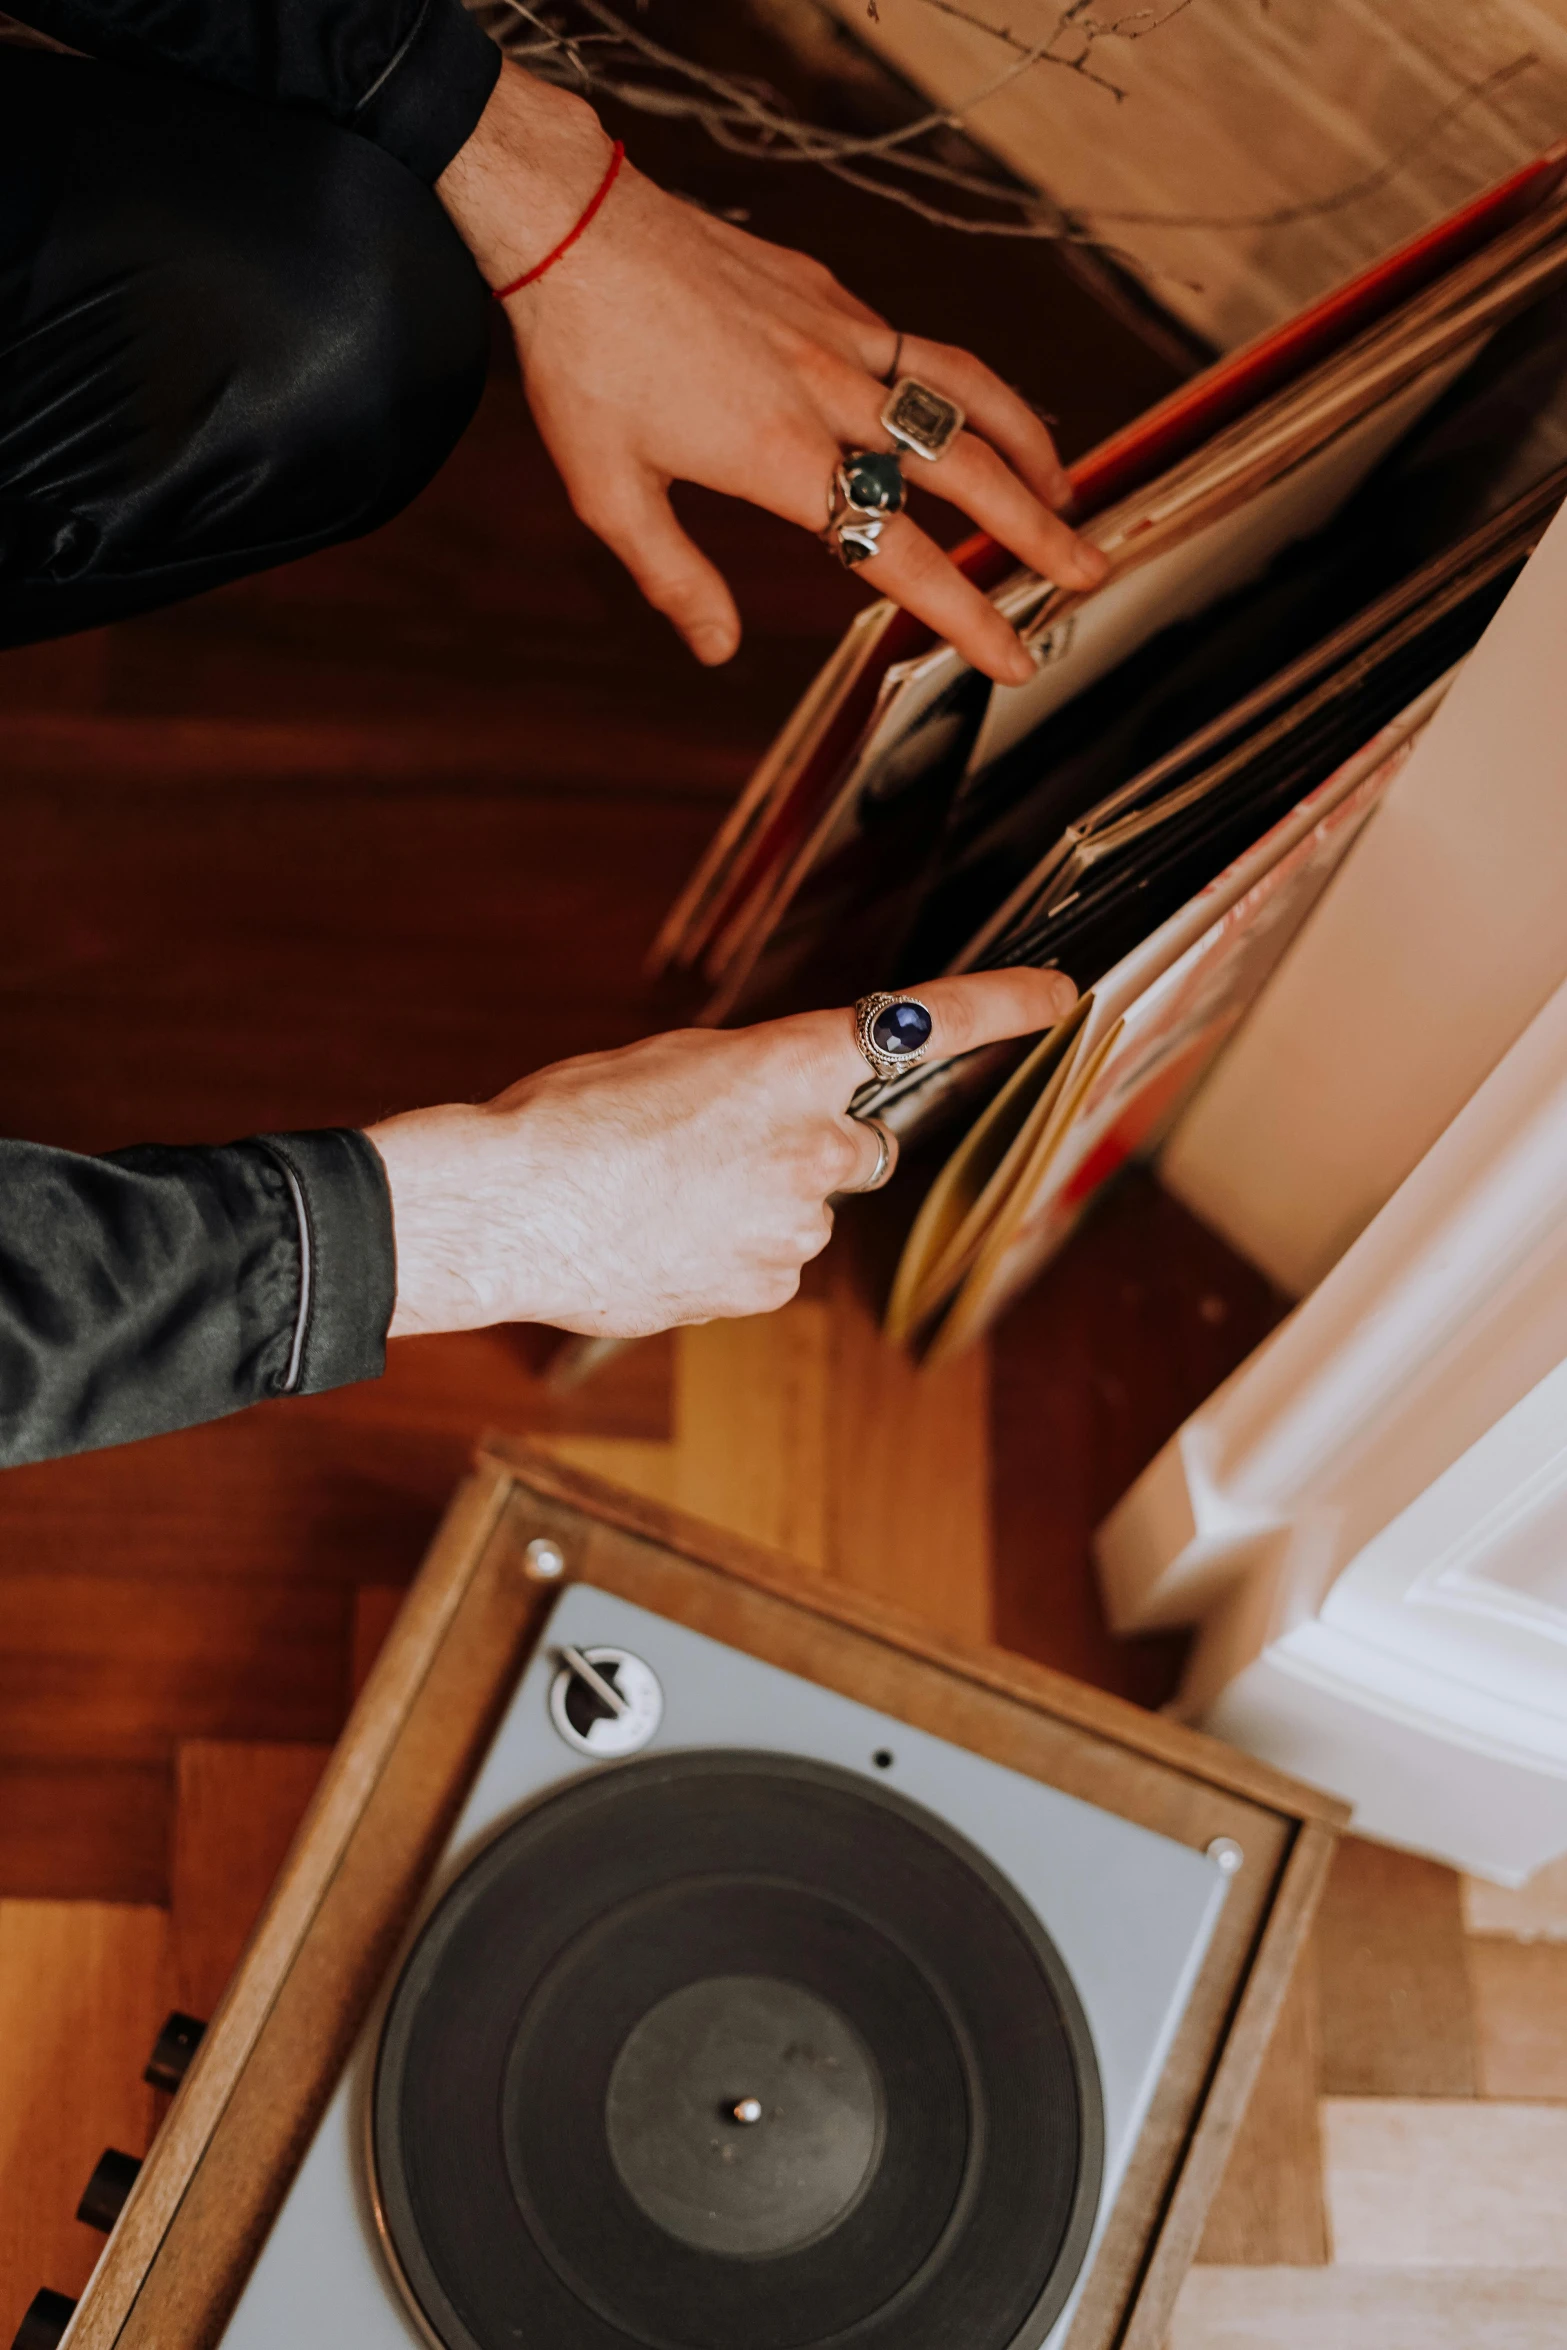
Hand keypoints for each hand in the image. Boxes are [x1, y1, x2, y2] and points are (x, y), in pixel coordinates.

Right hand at [367, 968, 1076, 1338]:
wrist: (508, 1210)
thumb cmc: (567, 1122)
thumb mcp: (665, 1065)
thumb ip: (745, 1082)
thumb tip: (769, 1116)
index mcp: (787, 1064)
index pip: (922, 1024)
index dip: (1000, 1007)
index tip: (1057, 997)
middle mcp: (811, 1144)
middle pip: (858, 1150)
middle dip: (815, 1150)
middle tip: (726, 1150)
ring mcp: (793, 1226)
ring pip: (802, 1215)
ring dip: (756, 1207)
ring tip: (661, 1198)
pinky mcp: (763, 1288)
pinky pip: (765, 1267)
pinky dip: (725, 1256)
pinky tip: (658, 1241)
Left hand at [436, 65, 1106, 685]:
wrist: (573, 223)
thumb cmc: (582, 362)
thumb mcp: (607, 492)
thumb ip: (673, 577)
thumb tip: (718, 651)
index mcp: (779, 456)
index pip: (899, 552)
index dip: (968, 614)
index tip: (1016, 658)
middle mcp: (827, 393)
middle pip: (964, 471)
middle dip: (1039, 531)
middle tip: (1091, 573)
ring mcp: (838, 334)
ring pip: (964, 393)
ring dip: (1028, 446)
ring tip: (1064, 493)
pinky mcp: (830, 293)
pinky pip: (921, 348)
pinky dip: (967, 389)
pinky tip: (971, 416)